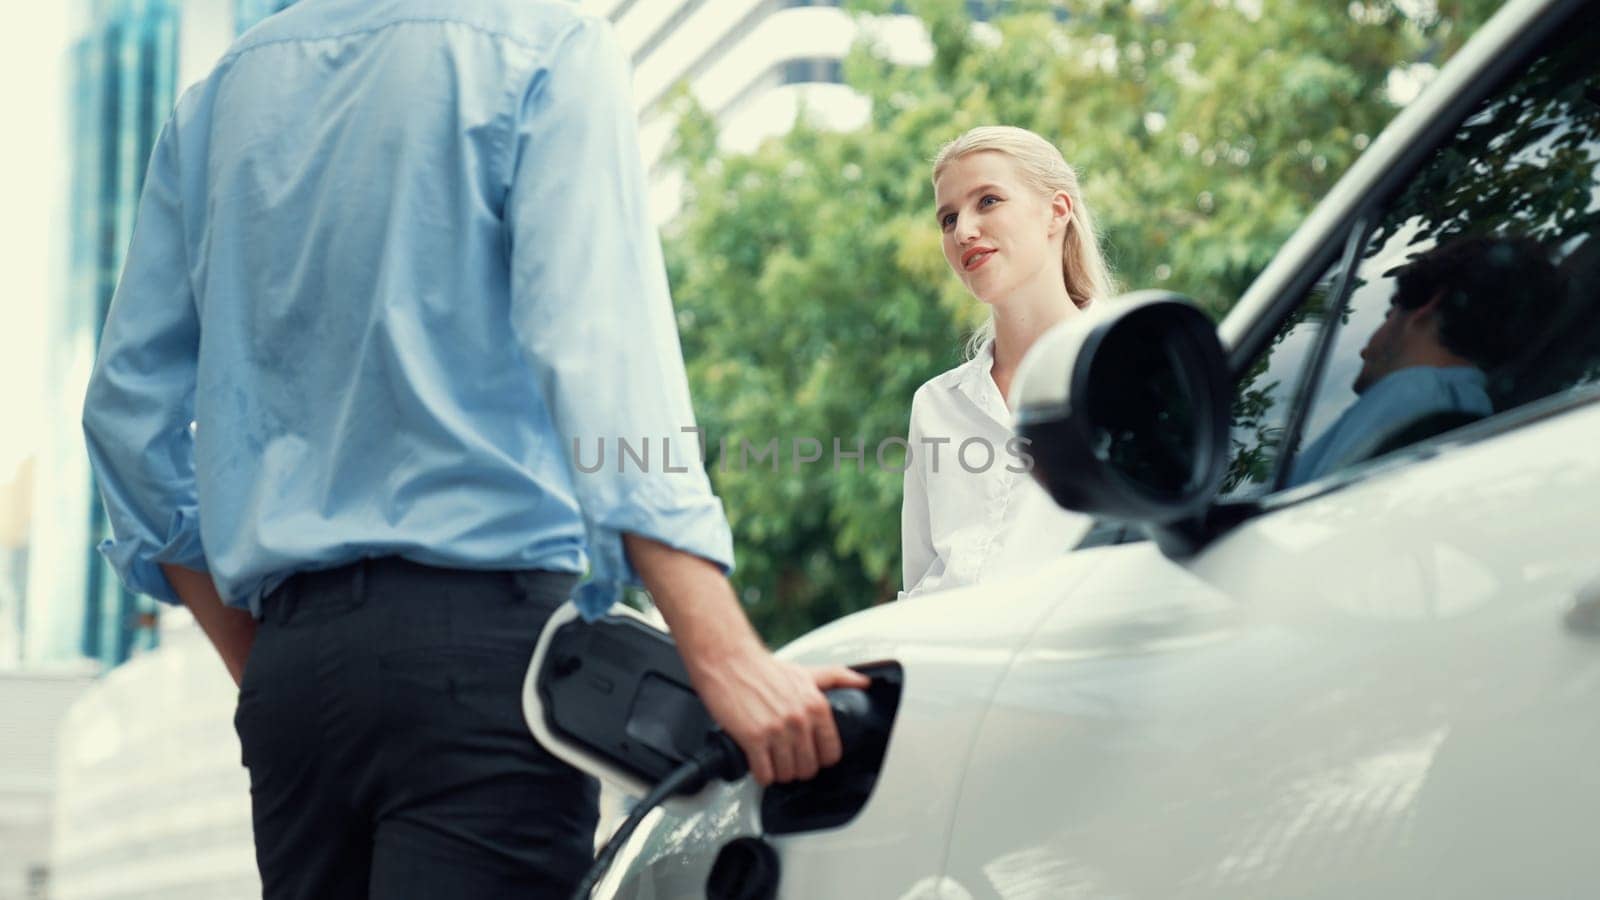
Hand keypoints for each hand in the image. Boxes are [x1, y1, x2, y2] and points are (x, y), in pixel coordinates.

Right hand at [618, 533, 871, 784]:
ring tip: (771, 760)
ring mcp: (777, 730)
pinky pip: (764, 774)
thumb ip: (838, 678)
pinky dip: (761, 774)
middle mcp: (800, 719)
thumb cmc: (765, 669)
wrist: (728, 661)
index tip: (809, 755)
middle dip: (797, 768)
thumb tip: (865, 682)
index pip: (831, 753)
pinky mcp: (753, 738)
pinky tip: (757, 762)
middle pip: (809, 768)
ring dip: (779, 773)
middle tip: (786, 758)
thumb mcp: (807, 672)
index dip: (819, 758)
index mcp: (817, 705)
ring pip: (787, 774)